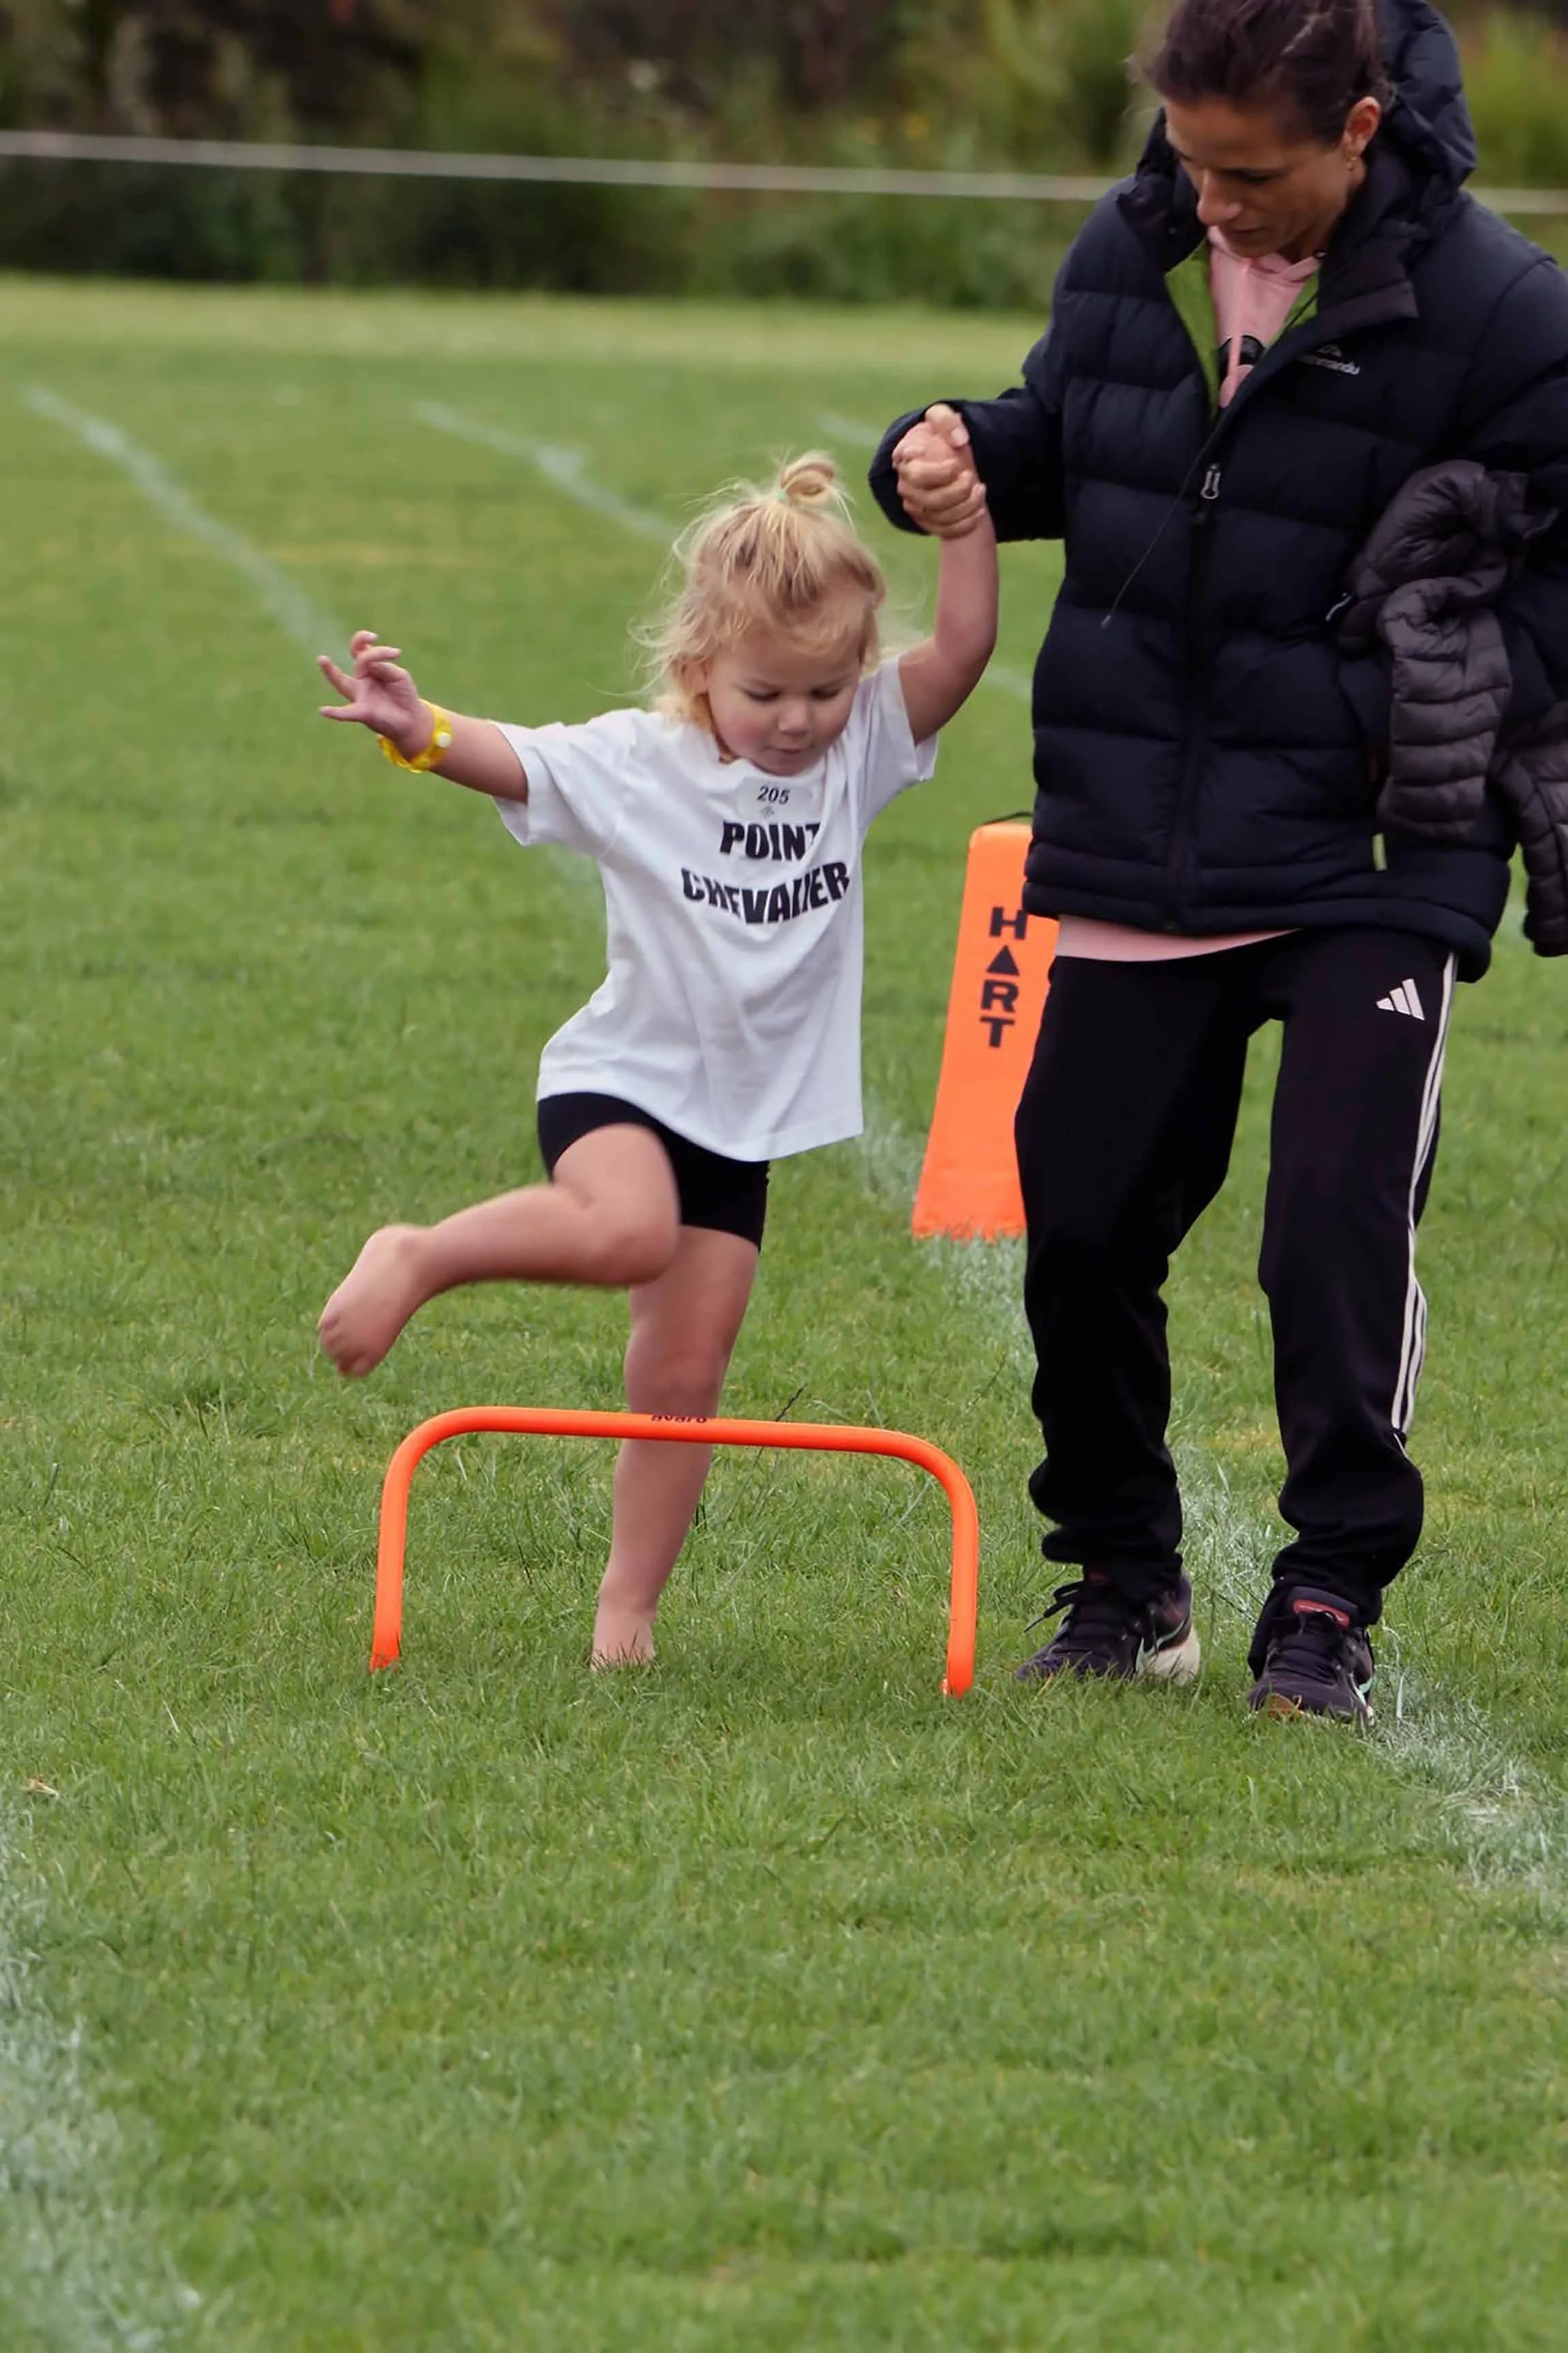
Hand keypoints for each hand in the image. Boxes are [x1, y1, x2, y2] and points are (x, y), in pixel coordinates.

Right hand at [318, 628, 429, 754]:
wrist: (411, 719)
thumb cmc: (402, 695)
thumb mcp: (399, 676)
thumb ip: (385, 668)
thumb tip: (370, 665)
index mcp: (371, 668)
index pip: (367, 651)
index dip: (373, 644)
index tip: (392, 650)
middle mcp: (362, 680)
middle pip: (357, 661)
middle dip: (357, 644)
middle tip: (367, 637)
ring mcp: (360, 695)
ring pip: (342, 682)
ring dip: (331, 672)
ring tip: (322, 659)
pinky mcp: (362, 712)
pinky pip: (347, 712)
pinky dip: (336, 712)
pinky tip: (323, 711)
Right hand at [892, 403, 986, 538]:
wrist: (940, 454)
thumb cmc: (937, 434)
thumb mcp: (940, 417)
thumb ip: (947, 421)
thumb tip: (960, 440)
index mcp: (904, 460)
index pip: (916, 475)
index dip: (937, 474)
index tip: (955, 464)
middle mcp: (905, 486)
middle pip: (929, 501)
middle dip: (956, 492)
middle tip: (971, 476)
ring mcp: (915, 507)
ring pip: (939, 518)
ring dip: (965, 507)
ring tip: (980, 490)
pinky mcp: (927, 521)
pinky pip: (945, 531)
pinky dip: (965, 524)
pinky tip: (980, 511)